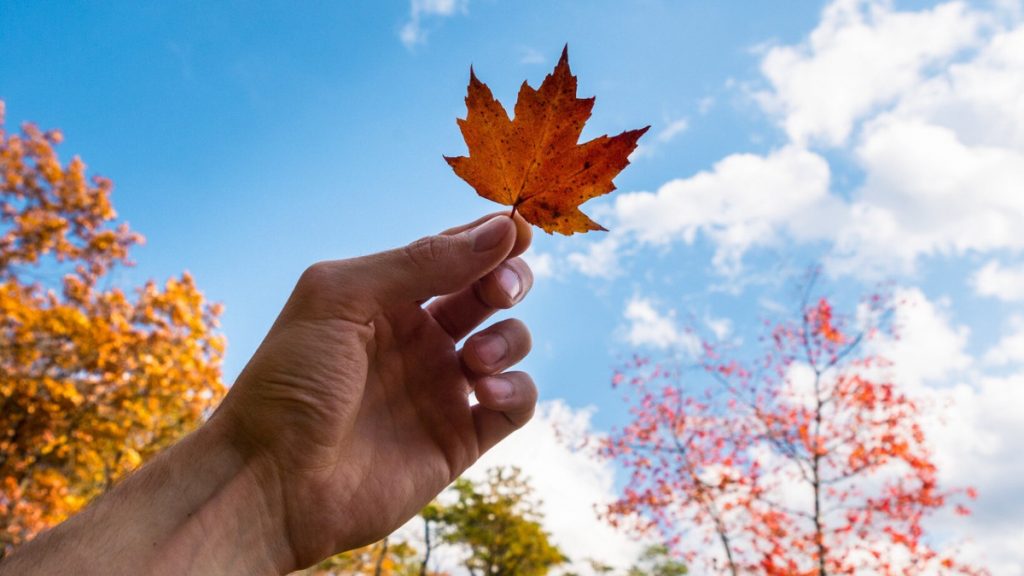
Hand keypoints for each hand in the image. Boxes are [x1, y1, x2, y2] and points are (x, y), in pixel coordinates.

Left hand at [217, 213, 536, 569]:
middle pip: (489, 292)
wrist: (271, 483)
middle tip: (500, 291)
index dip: (490, 238)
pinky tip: (484, 390)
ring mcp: (441, 388)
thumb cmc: (290, 383)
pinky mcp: (459, 440)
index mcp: (386, 299)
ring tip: (473, 357)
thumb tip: (502, 229)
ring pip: (509, 343)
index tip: (519, 230)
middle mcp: (418, 339)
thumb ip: (421, 262)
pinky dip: (517, 389)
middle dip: (508, 281)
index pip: (452, 254)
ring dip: (509, 338)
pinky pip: (514, 405)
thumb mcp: (342, 299)